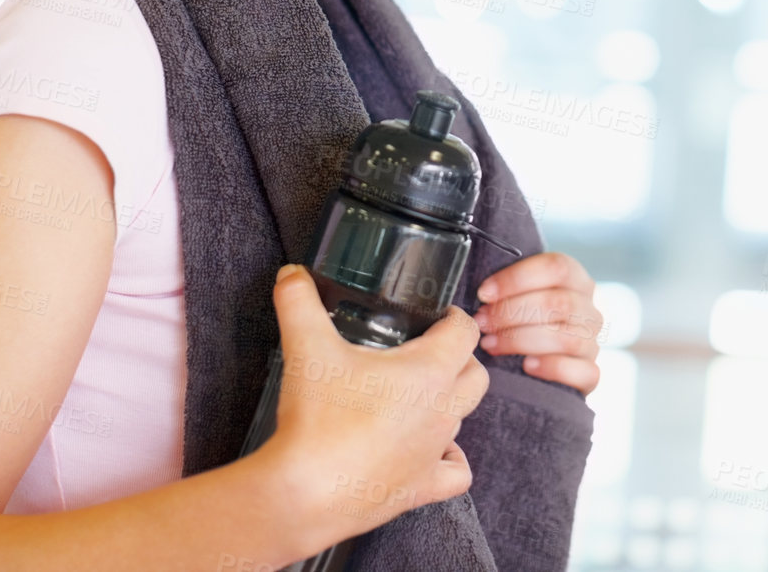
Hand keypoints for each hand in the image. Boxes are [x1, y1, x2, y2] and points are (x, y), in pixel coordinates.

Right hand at [263, 264, 490, 549]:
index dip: (455, 317)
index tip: (438, 315)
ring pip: (464, 419)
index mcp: (429, 370)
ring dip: (448, 403)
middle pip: (476, 375)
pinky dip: (451, 459)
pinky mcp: (423, 487)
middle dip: (460, 359)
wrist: (304, 492)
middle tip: (430, 350)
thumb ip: (298, 301)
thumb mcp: (306, 346)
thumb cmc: (316, 420)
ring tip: (417, 395)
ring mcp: (435, 451)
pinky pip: (457, 472)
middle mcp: (443, 410)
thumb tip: (291, 275)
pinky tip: (432, 450)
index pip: (464, 332)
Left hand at [475, 251, 601, 395]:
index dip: (516, 278)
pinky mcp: (590, 374)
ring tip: (491, 344)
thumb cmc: (522, 323)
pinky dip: (551, 367)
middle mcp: (589, 309)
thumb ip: (509, 288)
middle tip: (482, 322)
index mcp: (575, 280)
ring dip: (521, 340)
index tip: (484, 293)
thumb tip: (481, 289)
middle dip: (512, 312)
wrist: (541, 368)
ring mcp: (592, 343)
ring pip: (566, 337)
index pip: (556, 267)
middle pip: (558, 303)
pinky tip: (526, 366)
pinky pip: (581, 371)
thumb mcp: (519, 297)